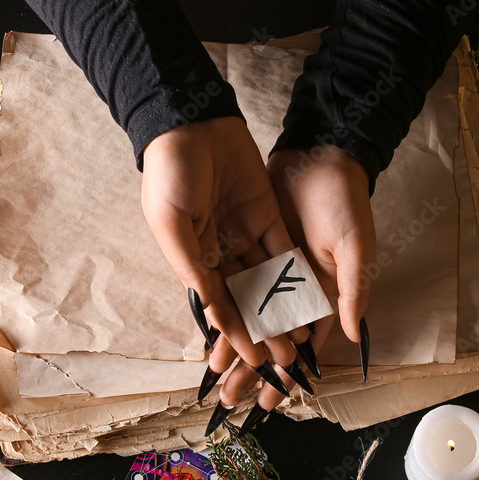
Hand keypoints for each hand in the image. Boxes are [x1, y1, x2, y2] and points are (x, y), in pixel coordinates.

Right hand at [142, 117, 305, 400]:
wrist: (191, 120)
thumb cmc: (169, 172)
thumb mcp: (171, 222)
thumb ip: (191, 264)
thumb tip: (208, 305)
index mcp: (192, 255)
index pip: (217, 303)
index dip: (236, 332)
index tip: (252, 359)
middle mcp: (219, 249)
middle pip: (246, 298)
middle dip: (264, 328)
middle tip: (284, 358)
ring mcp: (243, 231)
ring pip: (267, 279)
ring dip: (283, 307)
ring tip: (301, 335)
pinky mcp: (265, 212)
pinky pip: (282, 249)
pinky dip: (294, 273)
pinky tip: (309, 295)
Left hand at [225, 145, 375, 411]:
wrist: (320, 153)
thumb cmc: (345, 200)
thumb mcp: (355, 246)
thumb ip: (353, 289)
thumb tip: (356, 333)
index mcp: (323, 293)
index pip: (302, 345)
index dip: (287, 374)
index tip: (270, 402)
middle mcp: (295, 287)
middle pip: (270, 336)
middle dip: (251, 368)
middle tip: (230, 398)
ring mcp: (271, 268)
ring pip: (248, 314)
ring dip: (232, 342)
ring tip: (212, 371)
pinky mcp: (251, 246)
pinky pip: (233, 283)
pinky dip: (221, 304)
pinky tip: (206, 326)